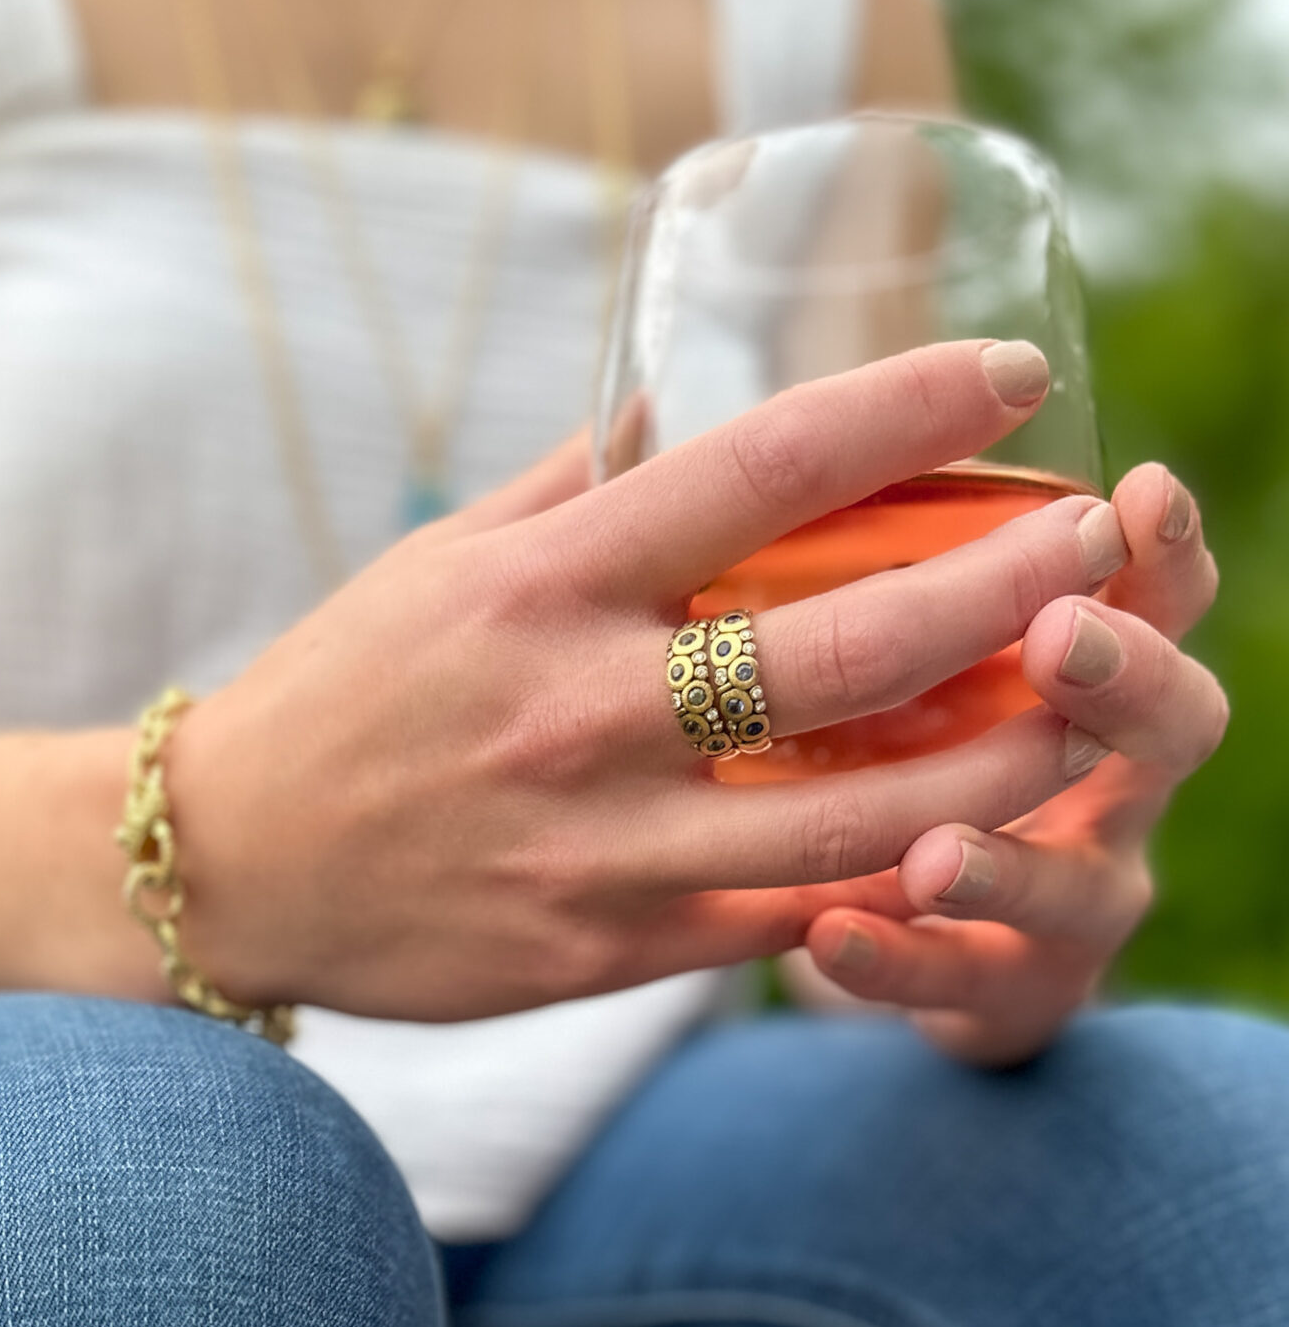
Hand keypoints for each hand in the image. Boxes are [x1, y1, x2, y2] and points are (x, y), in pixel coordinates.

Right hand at [173, 340, 1123, 1023]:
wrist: (225, 865)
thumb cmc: (342, 694)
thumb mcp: (441, 563)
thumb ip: (569, 486)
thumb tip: (674, 403)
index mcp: (542, 583)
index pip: (760, 468)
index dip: (908, 408)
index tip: (1015, 375)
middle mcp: (578, 709)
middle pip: (844, 647)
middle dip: (1005, 591)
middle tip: (1100, 547)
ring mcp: (594, 843)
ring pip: (843, 818)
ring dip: (990, 766)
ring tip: (1078, 718)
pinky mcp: (596, 951)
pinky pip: (773, 921)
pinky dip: (873, 885)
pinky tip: (951, 847)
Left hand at [797, 460, 1225, 1062]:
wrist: (941, 924)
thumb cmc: (895, 717)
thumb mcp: (882, 629)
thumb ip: (824, 526)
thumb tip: (651, 408)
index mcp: (1083, 647)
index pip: (1149, 584)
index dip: (1161, 544)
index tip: (1138, 492)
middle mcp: (1104, 766)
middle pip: (1164, 721)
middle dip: (1116, 677)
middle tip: (1057, 637)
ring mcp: (1066, 890)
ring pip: (1070, 879)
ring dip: (999, 855)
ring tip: (934, 851)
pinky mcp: (1000, 985)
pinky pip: (962, 982)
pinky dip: (896, 961)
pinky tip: (827, 942)